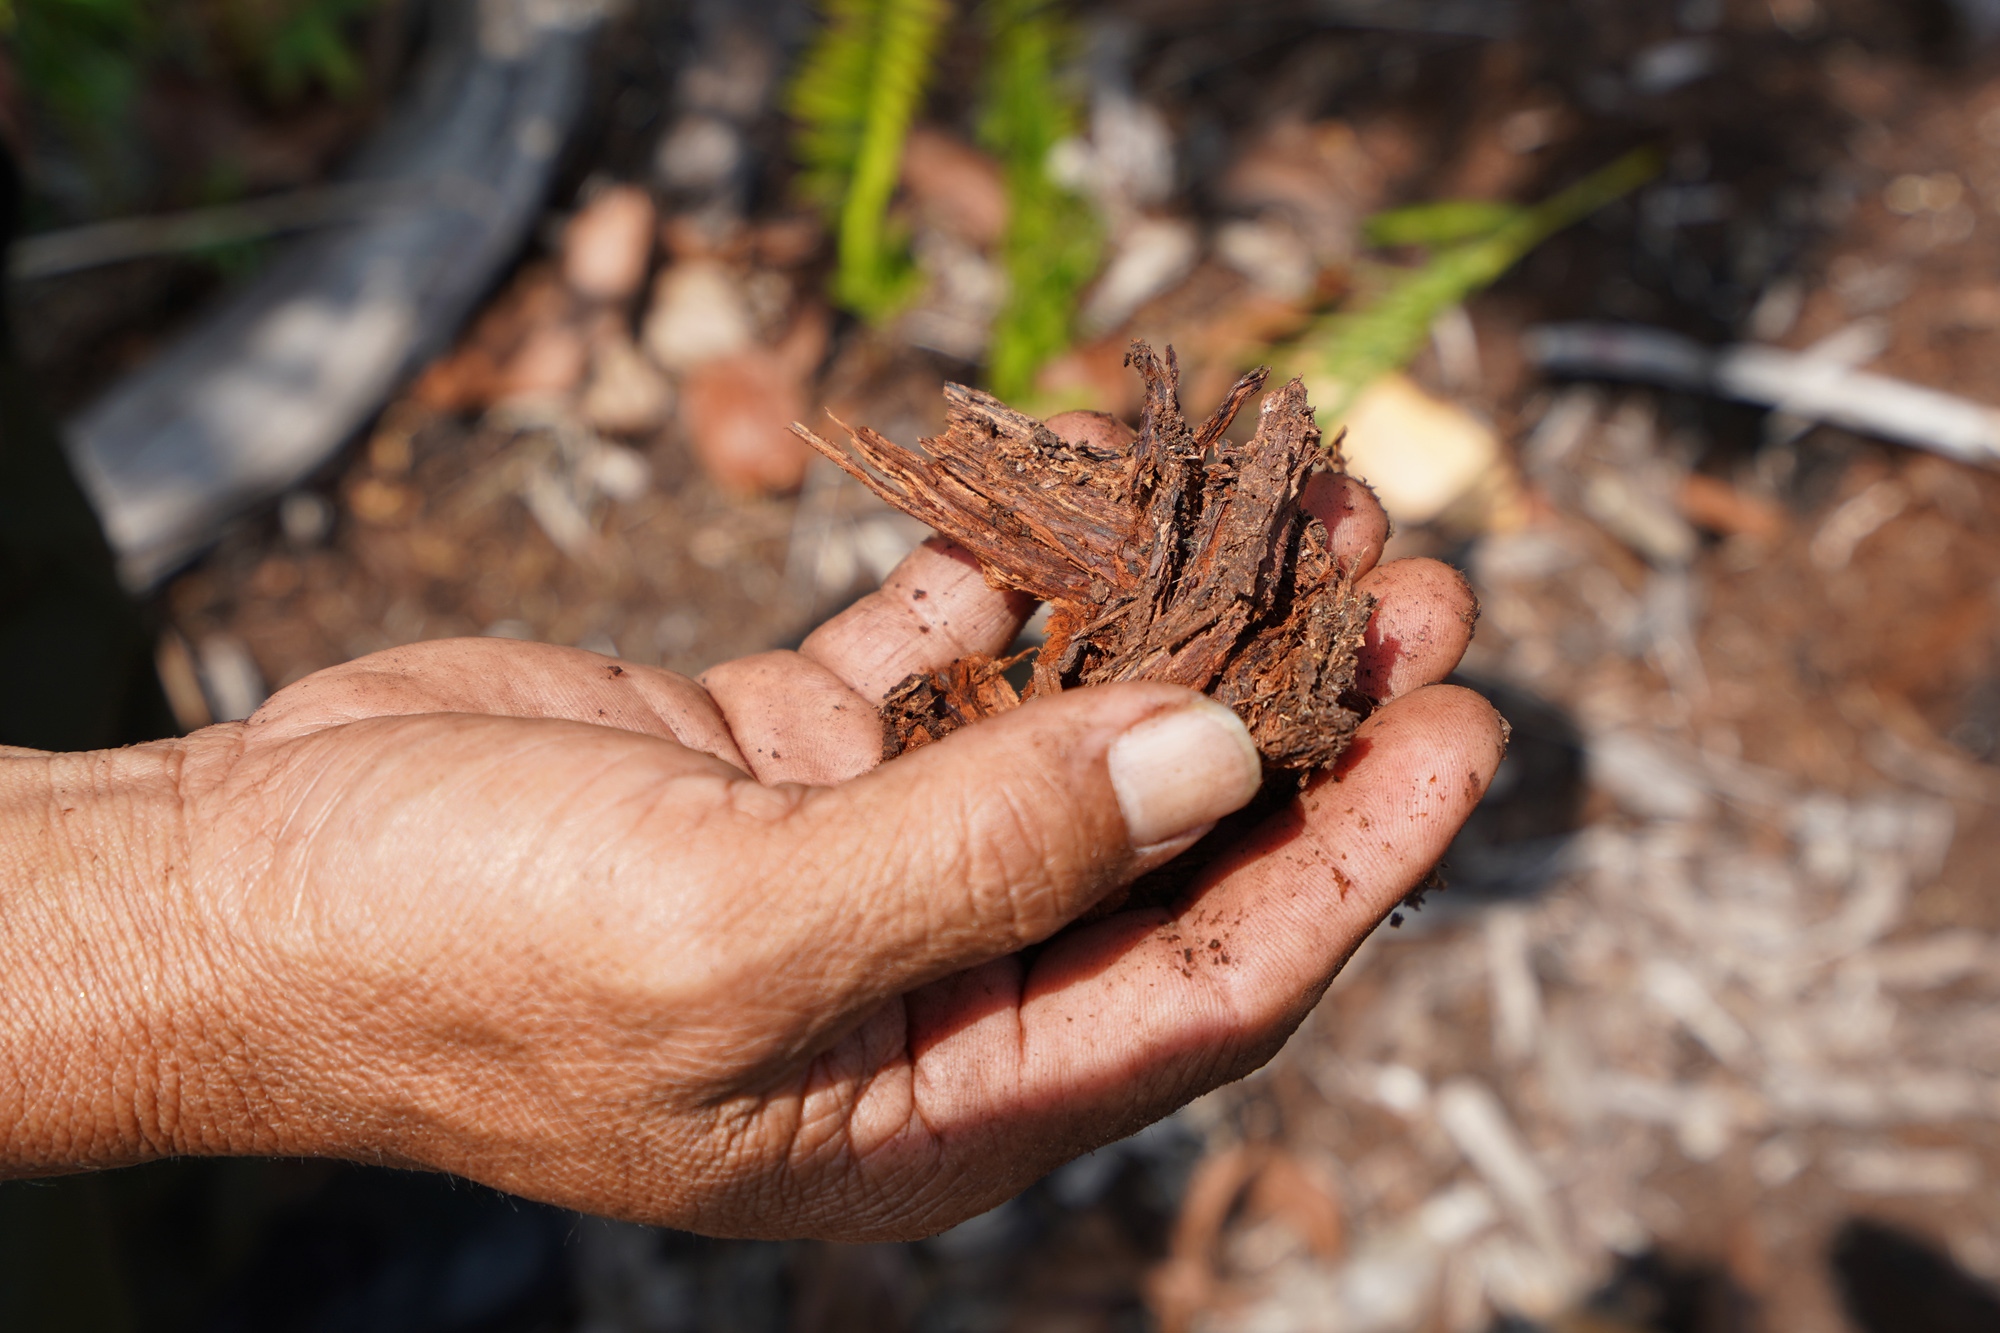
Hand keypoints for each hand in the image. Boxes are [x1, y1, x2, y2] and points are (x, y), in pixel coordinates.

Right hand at [0, 477, 1498, 1239]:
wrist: (240, 895)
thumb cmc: (452, 964)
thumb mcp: (734, 935)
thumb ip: (986, 856)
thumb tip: (1208, 752)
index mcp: (939, 1097)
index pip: (1219, 980)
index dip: (1360, 854)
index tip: (1467, 720)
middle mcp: (926, 986)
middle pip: (1172, 842)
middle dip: (1300, 712)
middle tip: (1411, 573)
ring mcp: (860, 860)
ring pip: (1077, 734)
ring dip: (1181, 621)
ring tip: (1297, 498)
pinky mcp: (787, 755)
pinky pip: (945, 655)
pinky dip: (1019, 577)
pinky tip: (1099, 493)